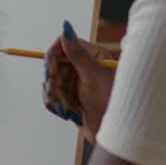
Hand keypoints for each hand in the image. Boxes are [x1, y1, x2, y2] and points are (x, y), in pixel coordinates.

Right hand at [45, 20, 117, 139]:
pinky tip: (68, 113)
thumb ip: (77, 53)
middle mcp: (83, 67)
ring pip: (50, 82)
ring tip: (68, 109)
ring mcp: (76, 83)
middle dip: (54, 83)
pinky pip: (52, 96)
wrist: (115, 134)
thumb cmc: (111, 103)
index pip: (63, 46)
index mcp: (92, 56)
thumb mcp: (93, 76)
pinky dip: (56, 105)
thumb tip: (66, 30)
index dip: (53, 57)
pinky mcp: (70, 97)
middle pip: (53, 66)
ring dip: (55, 97)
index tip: (51, 72)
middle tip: (62, 99)